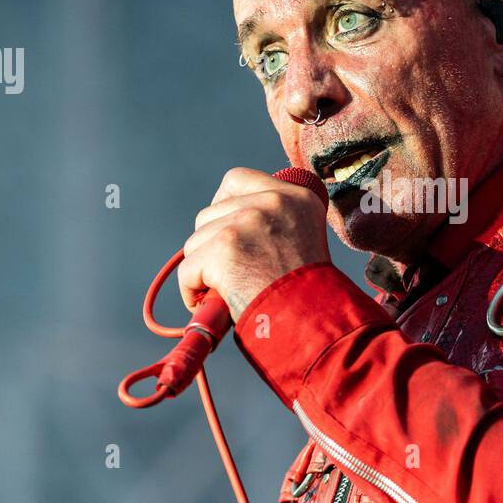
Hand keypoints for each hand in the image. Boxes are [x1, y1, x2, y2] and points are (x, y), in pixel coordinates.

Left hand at [177, 167, 329, 321]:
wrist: (314, 322)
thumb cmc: (308, 294)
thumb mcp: (303, 239)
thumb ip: (274, 223)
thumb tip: (227, 224)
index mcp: (295, 196)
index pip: (236, 180)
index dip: (222, 206)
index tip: (226, 232)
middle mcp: (272, 201)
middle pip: (210, 213)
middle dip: (212, 245)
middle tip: (231, 273)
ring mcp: (247, 223)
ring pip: (196, 241)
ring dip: (204, 269)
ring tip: (227, 290)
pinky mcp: (225, 249)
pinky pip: (188, 269)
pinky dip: (192, 290)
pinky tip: (211, 303)